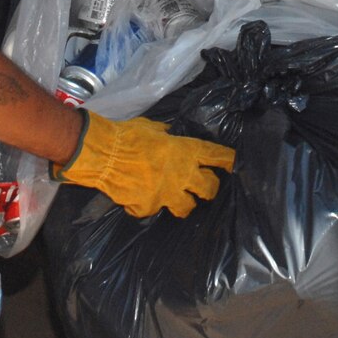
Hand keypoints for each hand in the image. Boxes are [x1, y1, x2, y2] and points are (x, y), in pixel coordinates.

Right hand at [50, 111, 236, 217]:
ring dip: (185, 203)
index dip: (228, 161)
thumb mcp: (153, 128)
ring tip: (178, 200)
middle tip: (205, 189)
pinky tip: (139, 197)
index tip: (234, 164)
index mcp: (185, 151)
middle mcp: (182, 174)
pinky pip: (154, 209)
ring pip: (187, 207)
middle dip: (209, 189)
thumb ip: (167, 136)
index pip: (215, 156)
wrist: (103, 154)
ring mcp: (166, 193)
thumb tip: (171, 136)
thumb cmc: (127, 135)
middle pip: (209, 188)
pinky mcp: (149, 206)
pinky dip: (147, 205)